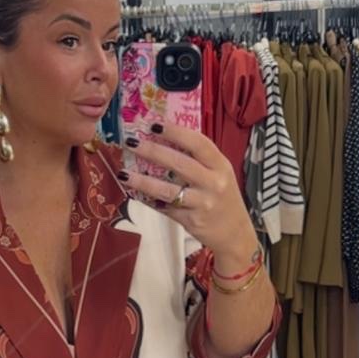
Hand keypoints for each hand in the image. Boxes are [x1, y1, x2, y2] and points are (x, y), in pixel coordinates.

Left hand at [122, 121, 259, 265]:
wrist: (235, 233)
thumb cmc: (223, 197)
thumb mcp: (219, 173)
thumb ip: (199, 159)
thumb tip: (164, 139)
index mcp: (220, 165)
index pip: (198, 143)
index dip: (176, 131)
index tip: (154, 124)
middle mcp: (214, 183)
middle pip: (180, 163)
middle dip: (153, 151)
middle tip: (132, 142)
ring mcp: (202, 203)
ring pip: (168, 190)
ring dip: (143, 181)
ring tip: (123, 173)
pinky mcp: (191, 221)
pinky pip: (165, 208)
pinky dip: (148, 200)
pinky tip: (134, 193)